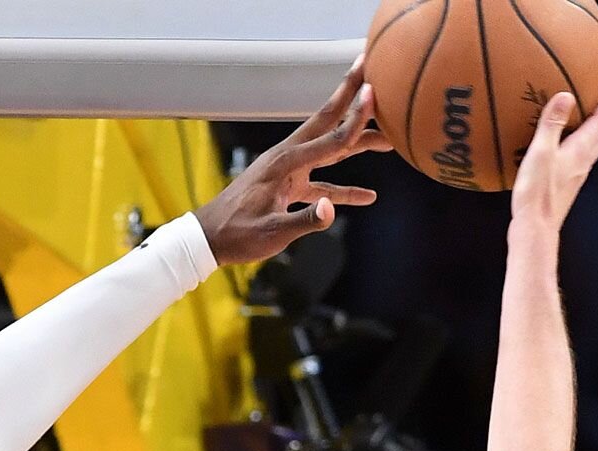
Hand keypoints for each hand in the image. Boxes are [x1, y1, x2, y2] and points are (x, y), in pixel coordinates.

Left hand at [193, 54, 391, 265]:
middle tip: (370, 66)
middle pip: (327, 122)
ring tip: (390, 136)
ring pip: (330, 150)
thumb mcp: (270, 233)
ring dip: (358, 142)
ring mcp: (289, 171)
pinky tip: (367, 196)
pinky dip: (344, 187)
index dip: (355, 118)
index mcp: (285, 164)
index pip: (330, 138)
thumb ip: (304, 221)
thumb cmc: (236, 234)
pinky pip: (323, 182)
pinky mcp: (288, 187)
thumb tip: (331, 209)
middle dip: (350, 95)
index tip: (374, 90)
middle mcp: (288, 159)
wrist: (208, 238)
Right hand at [510, 85, 597, 236]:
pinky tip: (580, 148)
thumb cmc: (537, 191)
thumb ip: (552, 123)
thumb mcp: (541, 152)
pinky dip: (590, 145)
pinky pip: (586, 157)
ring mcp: (578, 173)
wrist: (537, 225)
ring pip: (597, 146)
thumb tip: (566, 95)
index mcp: (580, 150)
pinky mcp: (569, 182)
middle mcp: (584, 160)